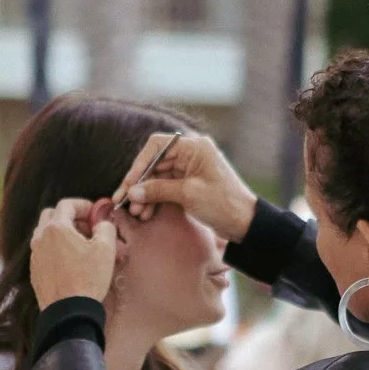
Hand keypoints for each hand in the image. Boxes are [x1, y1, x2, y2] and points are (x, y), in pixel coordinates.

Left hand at [30, 198, 117, 307]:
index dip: (83, 205)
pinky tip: (70, 262)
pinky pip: (44, 251)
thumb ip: (105, 227)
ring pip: (45, 233)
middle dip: (70, 217)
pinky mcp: (35, 270)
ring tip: (80, 246)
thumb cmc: (88, 278)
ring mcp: (35, 255)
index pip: (67, 204)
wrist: (69, 311)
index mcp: (56, 228)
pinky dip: (56, 249)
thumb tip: (102, 223)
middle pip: (51, 215)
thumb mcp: (105, 249)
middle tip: (87, 228)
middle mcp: (41, 238)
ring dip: (62, 233)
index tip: (95, 214)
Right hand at [116, 132, 259, 242]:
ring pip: (158, 178)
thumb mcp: (188, 195)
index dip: (139, 164)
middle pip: (154, 163)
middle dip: (139, 184)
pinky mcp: (189, 185)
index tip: (129, 183)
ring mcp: (189, 170)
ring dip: (145, 195)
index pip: (157, 146)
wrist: (245, 223)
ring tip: (135, 213)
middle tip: (124, 202)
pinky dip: (155, 200)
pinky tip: (145, 213)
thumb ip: (159, 190)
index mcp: (194, 147)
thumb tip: (133, 191)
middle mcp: (191, 155)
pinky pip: (165, 188)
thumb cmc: (223, 203)